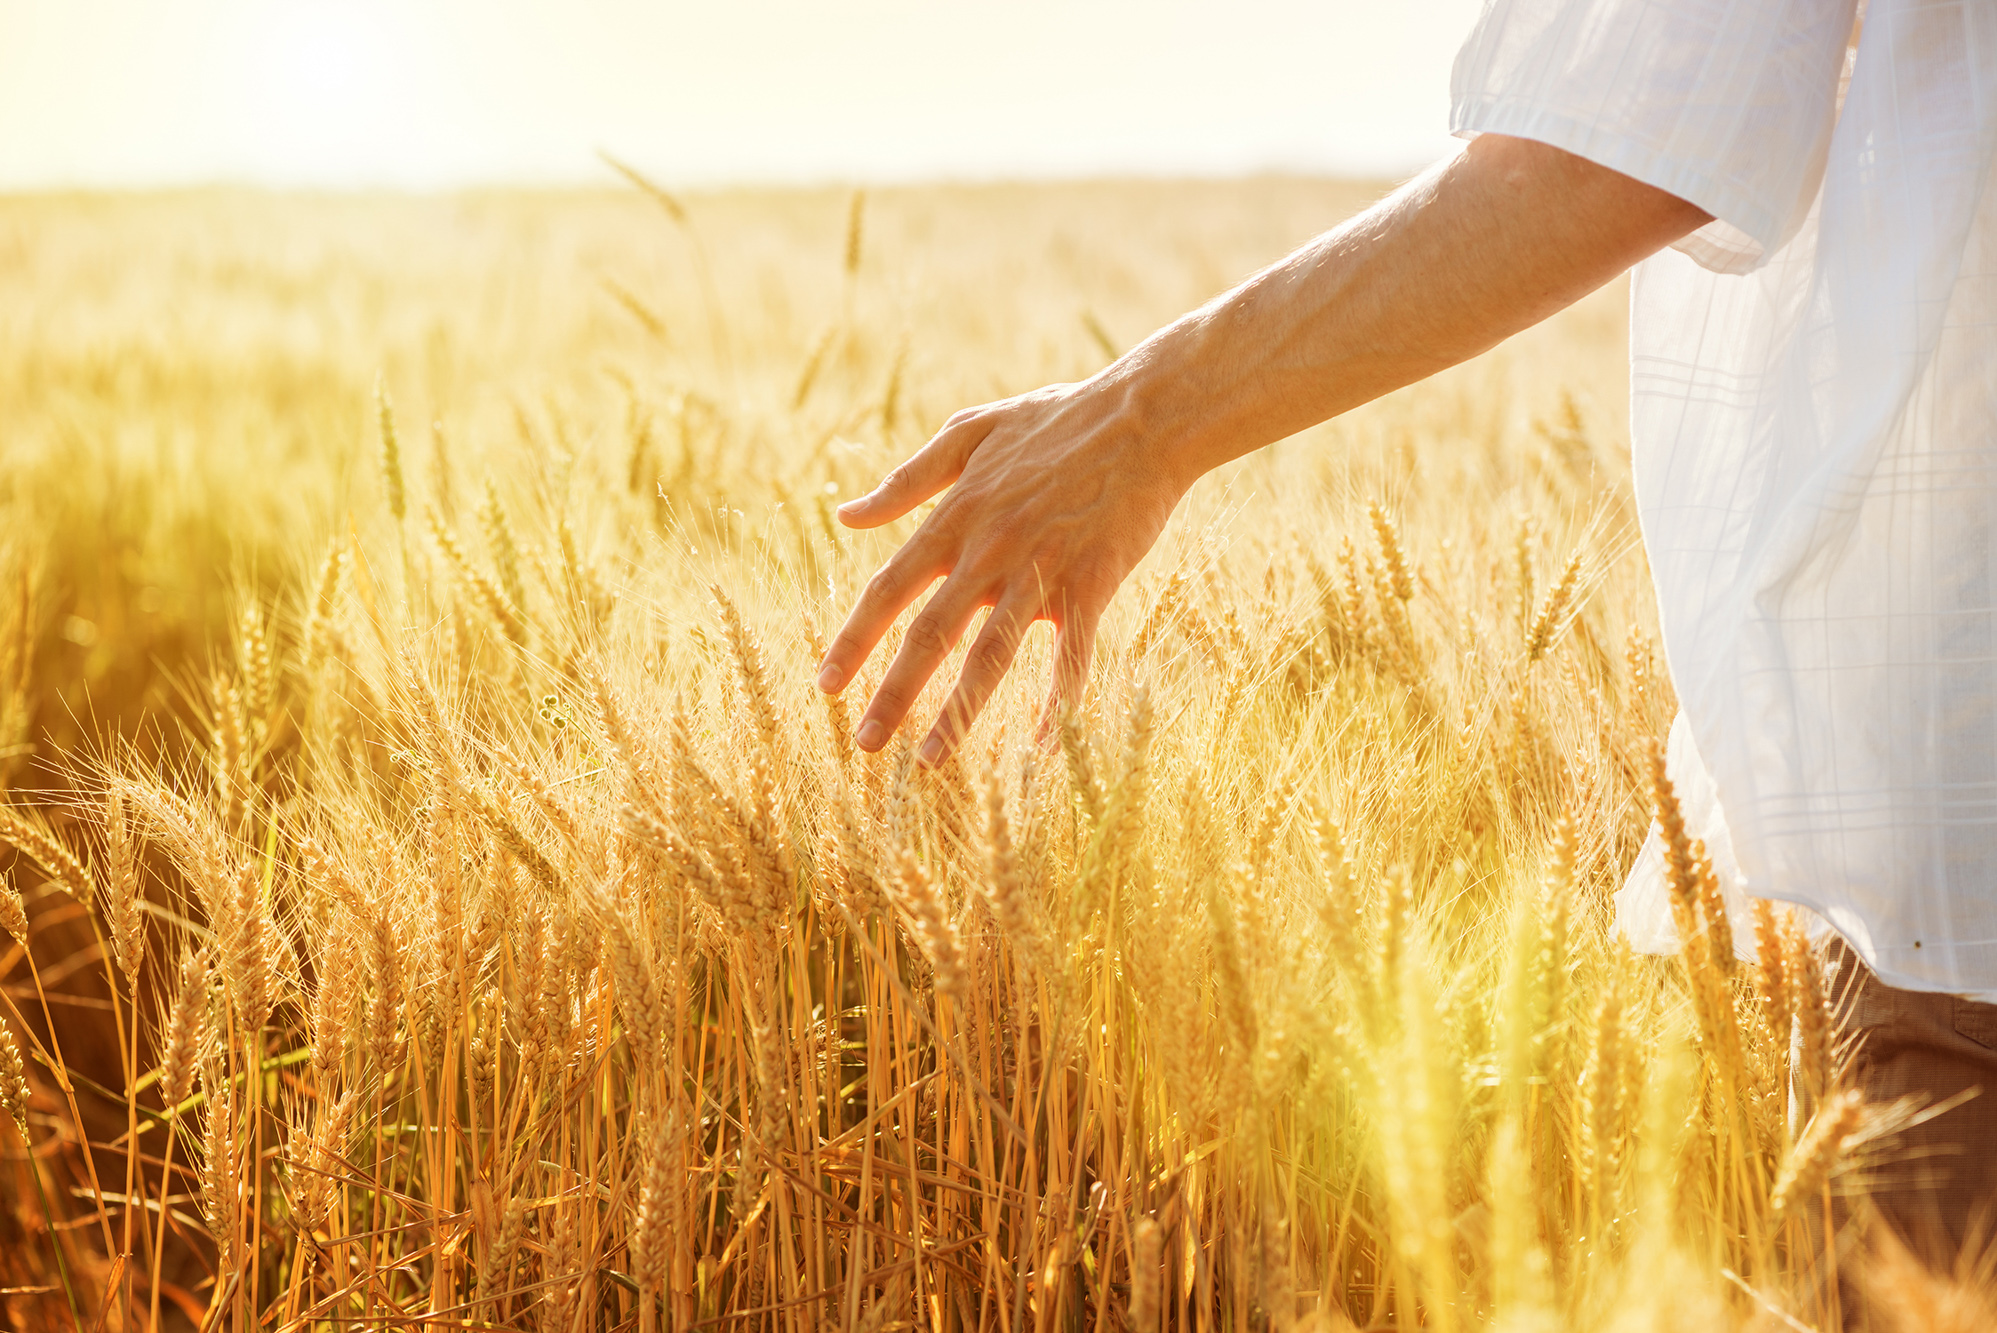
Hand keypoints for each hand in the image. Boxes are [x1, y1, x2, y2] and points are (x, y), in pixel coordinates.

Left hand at [815, 376, 1186, 765]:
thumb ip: (907, 479)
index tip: (825, 685)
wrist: (1144, 417)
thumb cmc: (1058, 418)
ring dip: (958, 712)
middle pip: (930, 635)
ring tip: (929, 761)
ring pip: (991, 655)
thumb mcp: (971, 432)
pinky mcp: (1092, 585)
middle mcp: (989, 551)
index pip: (889, 590)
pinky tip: (1042, 746)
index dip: (854, 640)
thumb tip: (846, 515)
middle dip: (892, 693)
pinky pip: (1072, 658)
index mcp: (955, 516)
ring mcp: (1041, 570)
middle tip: (866, 744)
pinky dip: (1056, 704)